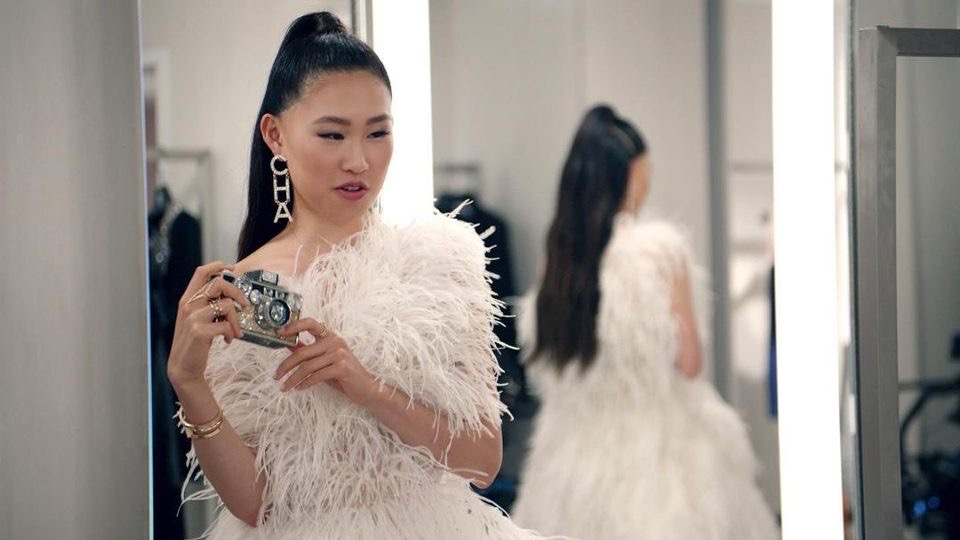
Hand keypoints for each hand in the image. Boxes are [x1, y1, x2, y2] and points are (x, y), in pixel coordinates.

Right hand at [167, 261, 250, 386]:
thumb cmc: (195, 341)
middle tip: (245, 304)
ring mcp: (193, 318)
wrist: (184, 367)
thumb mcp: (197, 318)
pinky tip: (228, 340)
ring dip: (237, 320)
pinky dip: (232, 333)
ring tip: (235, 331)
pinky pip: (227, 325)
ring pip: (227, 305)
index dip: (218, 265)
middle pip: (219, 283)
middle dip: (238, 292)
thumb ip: (209, 304)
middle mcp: (188, 305)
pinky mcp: (200, 332)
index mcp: (187, 299)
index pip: (201, 272)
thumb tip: (232, 294)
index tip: (233, 267)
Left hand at [274, 318, 376, 405]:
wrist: (366, 387)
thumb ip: (309, 352)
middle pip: (303, 352)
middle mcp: (335, 342)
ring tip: (284, 386)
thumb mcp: (324, 360)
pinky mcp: (342, 367)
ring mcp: (339, 354)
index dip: (294, 326)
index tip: (279, 332)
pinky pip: (316, 376)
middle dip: (286, 365)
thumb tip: (288, 345)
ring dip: (293, 378)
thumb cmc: (344, 374)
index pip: (310, 324)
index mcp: (330, 336)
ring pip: (307, 366)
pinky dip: (305, 383)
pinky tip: (299, 388)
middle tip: (276, 375)